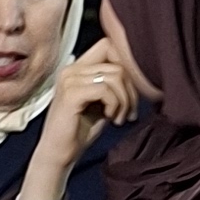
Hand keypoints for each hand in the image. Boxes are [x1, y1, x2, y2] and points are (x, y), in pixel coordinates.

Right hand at [26, 43, 141, 199]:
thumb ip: (114, 83)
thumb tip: (140, 73)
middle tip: (128, 112)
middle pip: (117, 62)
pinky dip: (115, 105)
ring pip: (115, 76)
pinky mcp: (71, 94)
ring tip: (119, 118)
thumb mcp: (102, 102)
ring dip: (124, 100)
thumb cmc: (80, 130)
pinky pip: (106, 90)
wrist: (59, 154)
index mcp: (77, 68)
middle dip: (130, 89)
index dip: (125, 65)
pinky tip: (110, 118)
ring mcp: (69, 80)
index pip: (109, 45)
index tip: (128, 92)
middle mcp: (71, 69)